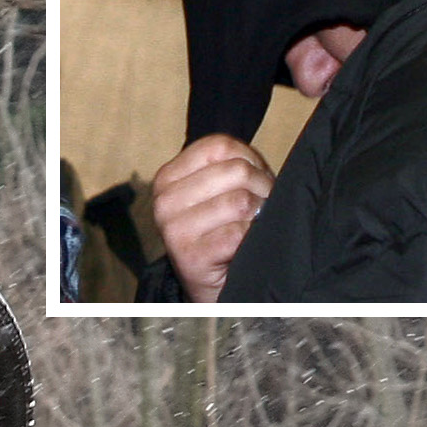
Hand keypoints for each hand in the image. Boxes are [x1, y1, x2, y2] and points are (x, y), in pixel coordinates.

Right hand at [149, 135, 273, 302]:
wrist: (214, 280)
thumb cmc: (224, 228)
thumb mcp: (222, 188)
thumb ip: (233, 164)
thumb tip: (254, 165)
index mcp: (168, 177)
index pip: (220, 146)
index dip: (250, 160)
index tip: (250, 182)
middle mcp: (164, 201)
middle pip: (236, 171)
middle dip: (261, 188)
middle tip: (260, 207)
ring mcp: (173, 229)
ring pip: (240, 201)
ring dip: (260, 214)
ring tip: (253, 224)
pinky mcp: (189, 255)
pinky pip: (237, 233)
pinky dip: (251, 238)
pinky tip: (243, 245)